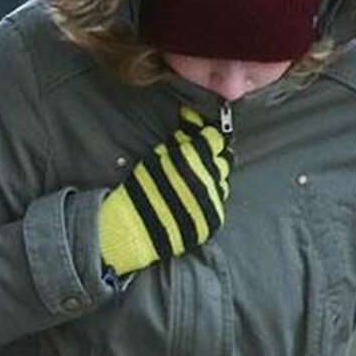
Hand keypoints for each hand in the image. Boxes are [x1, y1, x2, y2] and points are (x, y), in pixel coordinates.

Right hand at [99, 106, 231, 276]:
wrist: (132, 230)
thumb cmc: (138, 191)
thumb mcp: (153, 159)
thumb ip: (176, 143)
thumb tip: (190, 126)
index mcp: (192, 159)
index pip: (215, 138)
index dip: (209, 136)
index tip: (204, 137)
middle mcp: (207, 177)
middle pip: (223, 159)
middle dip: (212, 158)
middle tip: (198, 161)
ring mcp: (212, 200)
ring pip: (222, 181)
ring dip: (212, 180)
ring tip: (193, 183)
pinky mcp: (214, 219)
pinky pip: (218, 203)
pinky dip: (208, 200)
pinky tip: (192, 201)